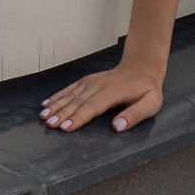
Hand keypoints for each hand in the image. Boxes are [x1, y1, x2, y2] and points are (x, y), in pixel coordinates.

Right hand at [39, 56, 165, 134]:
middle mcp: (99, 85)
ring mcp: (91, 81)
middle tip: (49, 125)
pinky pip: (70, 89)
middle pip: (78, 102)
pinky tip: (46, 103)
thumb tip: (117, 126)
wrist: (142, 68)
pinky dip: (57, 96)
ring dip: (56, 106)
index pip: (93, 106)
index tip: (66, 127)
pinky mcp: (87, 81)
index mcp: (114, 92)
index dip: (79, 117)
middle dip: (62, 114)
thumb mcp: (151, 103)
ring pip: (71, 95)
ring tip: (43, 116)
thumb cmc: (147, 89)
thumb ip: (135, 115)